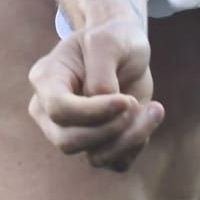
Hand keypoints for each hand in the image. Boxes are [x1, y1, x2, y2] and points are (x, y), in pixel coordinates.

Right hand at [27, 15, 163, 171]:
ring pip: (95, 157)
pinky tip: (148, 118)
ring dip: (130, 137)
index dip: (93, 112)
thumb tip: (106, 108)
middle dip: (111, 128)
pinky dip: (136, 145)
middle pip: (69, 141)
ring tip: (154, 108)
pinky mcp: (96, 144)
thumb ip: (101, 74)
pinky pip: (114, 162)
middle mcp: (50, 112)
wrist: (125, 48)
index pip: (59, 110)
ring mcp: (71, 131)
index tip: (127, 100)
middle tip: (136, 102)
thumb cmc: (113, 38)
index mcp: (46, 80)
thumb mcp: (107, 41)